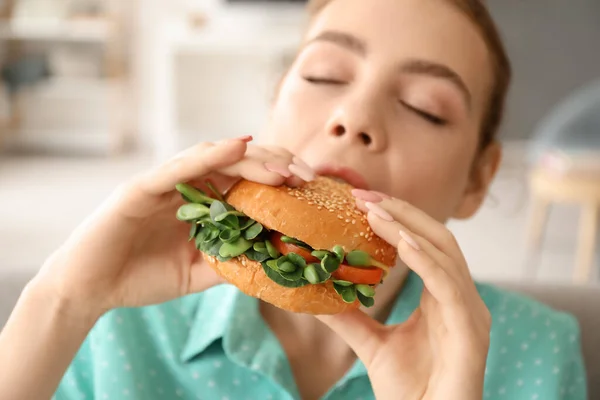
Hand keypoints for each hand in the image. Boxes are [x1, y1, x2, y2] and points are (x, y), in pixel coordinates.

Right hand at [32, 137, 312, 318]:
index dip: (279, 181)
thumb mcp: (198, 274)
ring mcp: (163, 183)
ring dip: (251, 158)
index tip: (312, 188)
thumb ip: (231, 262)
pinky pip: (178, 167)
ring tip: (283, 165)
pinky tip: (237, 146)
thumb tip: (273, 260)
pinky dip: (209, 155)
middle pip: (237, 165)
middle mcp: (185, 186)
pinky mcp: (140, 188)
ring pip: (213, 158)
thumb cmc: (141, 277)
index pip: (246, 183)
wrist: (90, 289)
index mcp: (200, 204)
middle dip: (275, 165)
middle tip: (308, 173)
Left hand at [318, 192, 490, 399]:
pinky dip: (426, 260)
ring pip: (446, 253)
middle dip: (402, 213)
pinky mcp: (472, 332)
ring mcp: (471, 314)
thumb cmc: (410, 392)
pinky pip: (449, 286)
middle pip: (438, 238)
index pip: (425, 244)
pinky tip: (401, 243)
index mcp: (444, 298)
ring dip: (409, 228)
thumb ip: (350, 319)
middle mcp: (462, 299)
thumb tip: (317, 294)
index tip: (361, 201)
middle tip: (364, 196)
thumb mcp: (373, 345)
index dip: (397, 218)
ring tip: (376, 212)